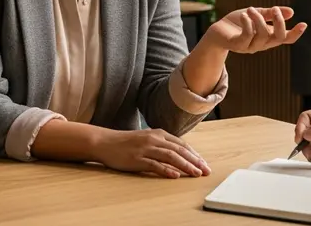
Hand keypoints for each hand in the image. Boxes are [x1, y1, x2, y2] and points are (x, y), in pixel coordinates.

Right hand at [93, 128, 210, 178]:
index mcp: (158, 133)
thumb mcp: (147, 139)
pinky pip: (154, 165)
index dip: (194, 154)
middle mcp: (154, 139)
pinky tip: (175, 175)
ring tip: (196, 173)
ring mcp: (146, 149)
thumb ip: (162, 144)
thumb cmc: (126, 142)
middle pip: (179, 150)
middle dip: (195, 161)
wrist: (105, 142)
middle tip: (206, 171)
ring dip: (185, 165)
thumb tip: (179, 155)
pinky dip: (166, 170)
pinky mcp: (137, 159)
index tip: (204, 164)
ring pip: (170, 157)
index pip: (181, 144)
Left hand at [205, 6, 305, 53]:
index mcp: (268, 37)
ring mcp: (250, 47)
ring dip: (259, 19)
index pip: (286, 39)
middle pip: (278, 37)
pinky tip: (244, 15)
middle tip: (274, 9)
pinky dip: (248, 23)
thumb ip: (271, 14)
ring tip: (250, 10)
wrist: (217, 31)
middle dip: (279, 22)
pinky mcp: (237, 45)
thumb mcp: (256, 14)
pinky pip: (247, 36)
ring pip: (262, 34)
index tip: (303, 24)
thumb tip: (291, 12)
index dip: (295, 33)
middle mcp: (261, 44)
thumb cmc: (237, 23)